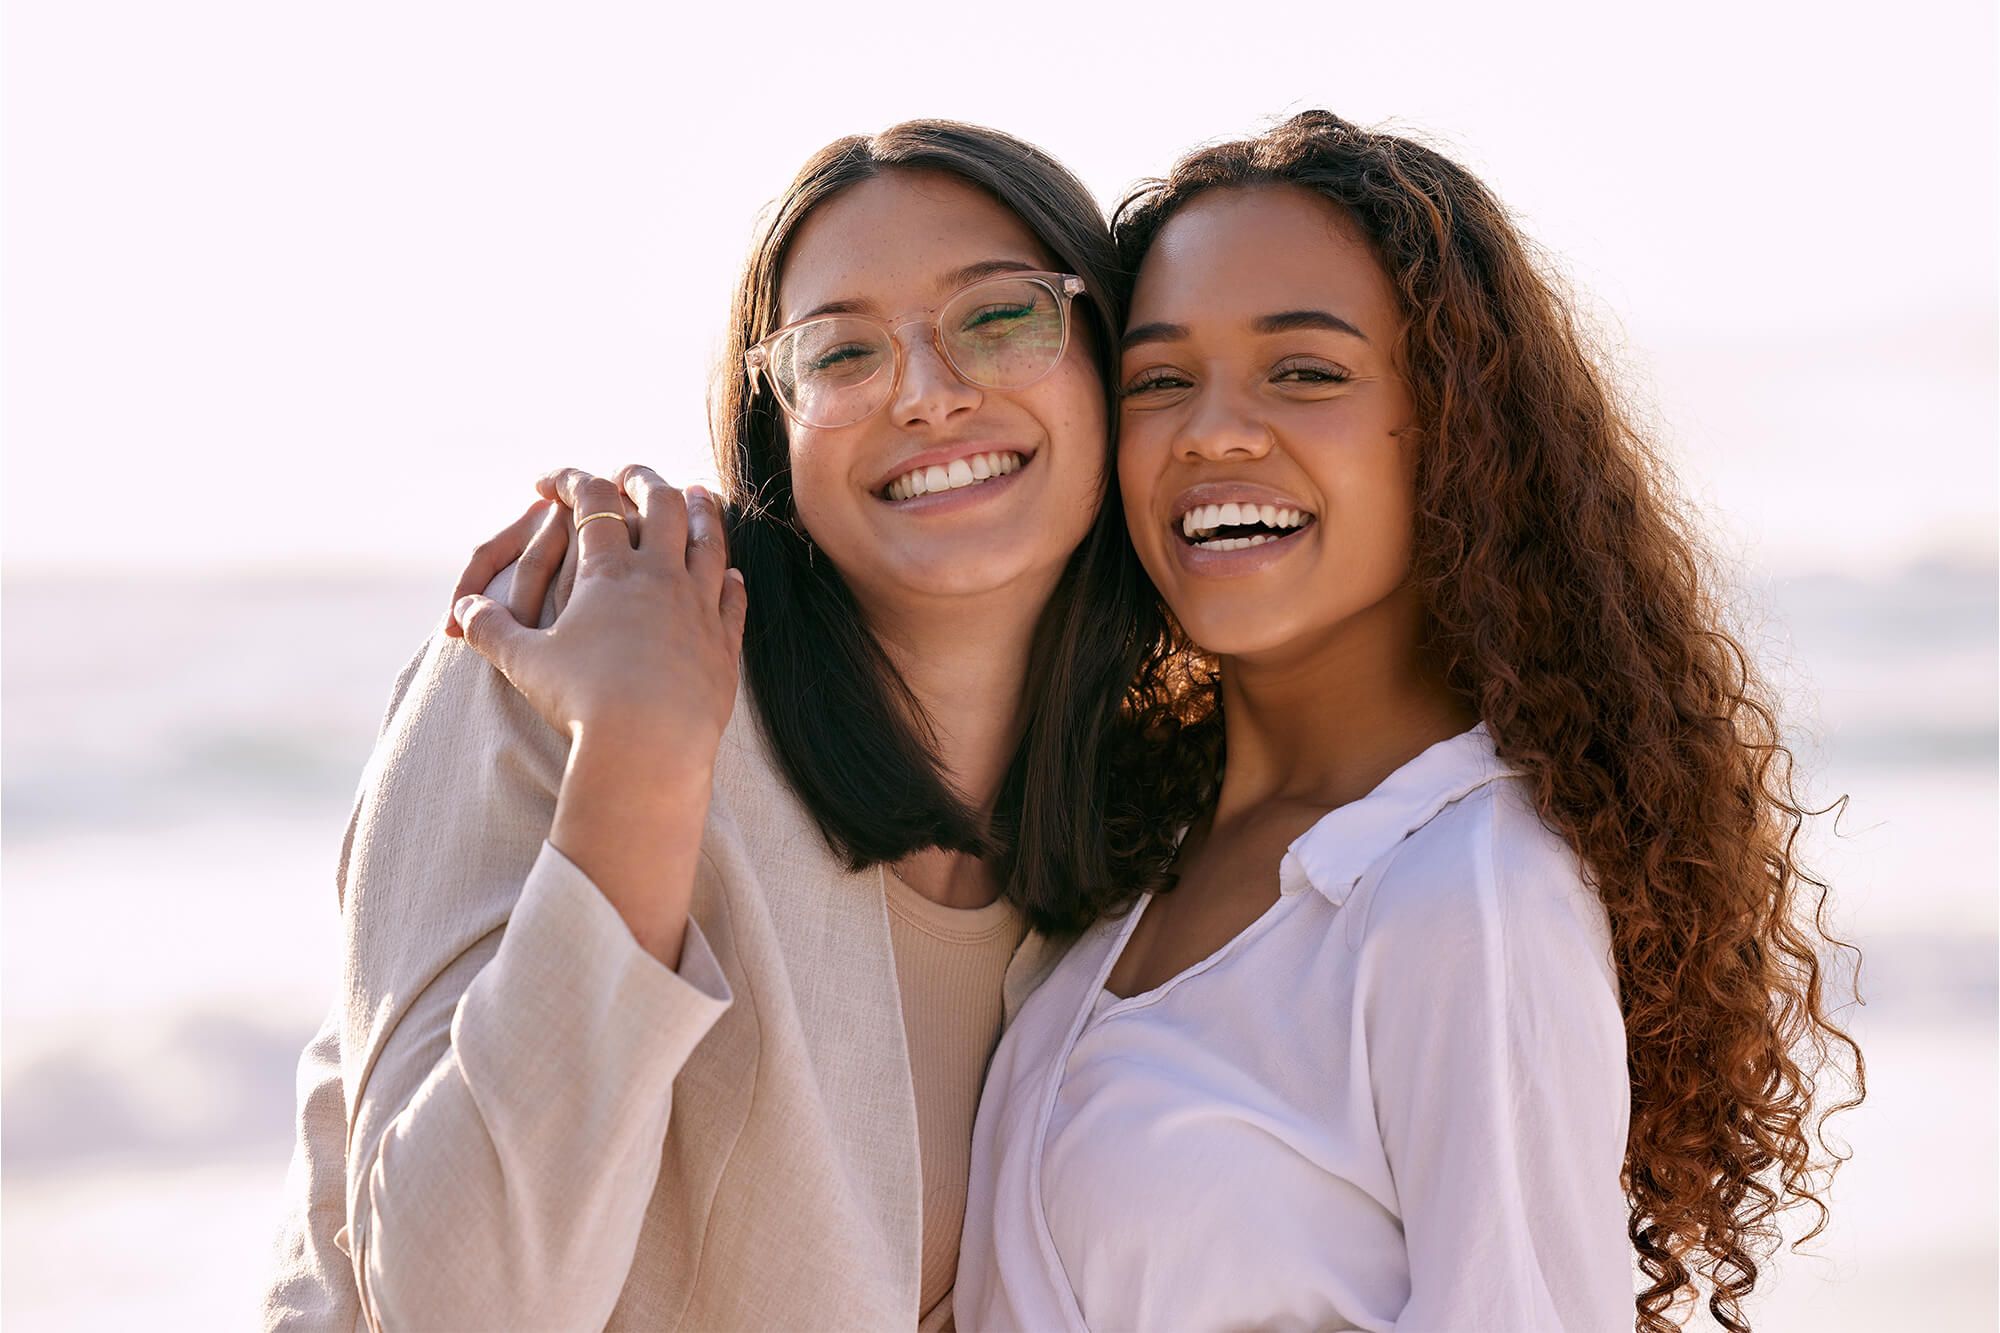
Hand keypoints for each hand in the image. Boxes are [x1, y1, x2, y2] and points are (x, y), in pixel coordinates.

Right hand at [452, 467, 746, 754]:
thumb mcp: (524, 662)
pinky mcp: (724, 643)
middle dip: (643, 479)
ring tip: (697, 497)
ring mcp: (699, 606)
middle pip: (662, 503)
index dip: (571, 480)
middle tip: (629, 473)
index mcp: (610, 571)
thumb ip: (491, 629)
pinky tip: (730, 576)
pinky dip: (730, 581)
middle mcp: (661, 576)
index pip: (592, 502)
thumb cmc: (582, 703)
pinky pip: (733, 599)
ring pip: (709, 542)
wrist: (648, 748)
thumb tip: (463, 610)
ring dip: (702, 514)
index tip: (554, 480)